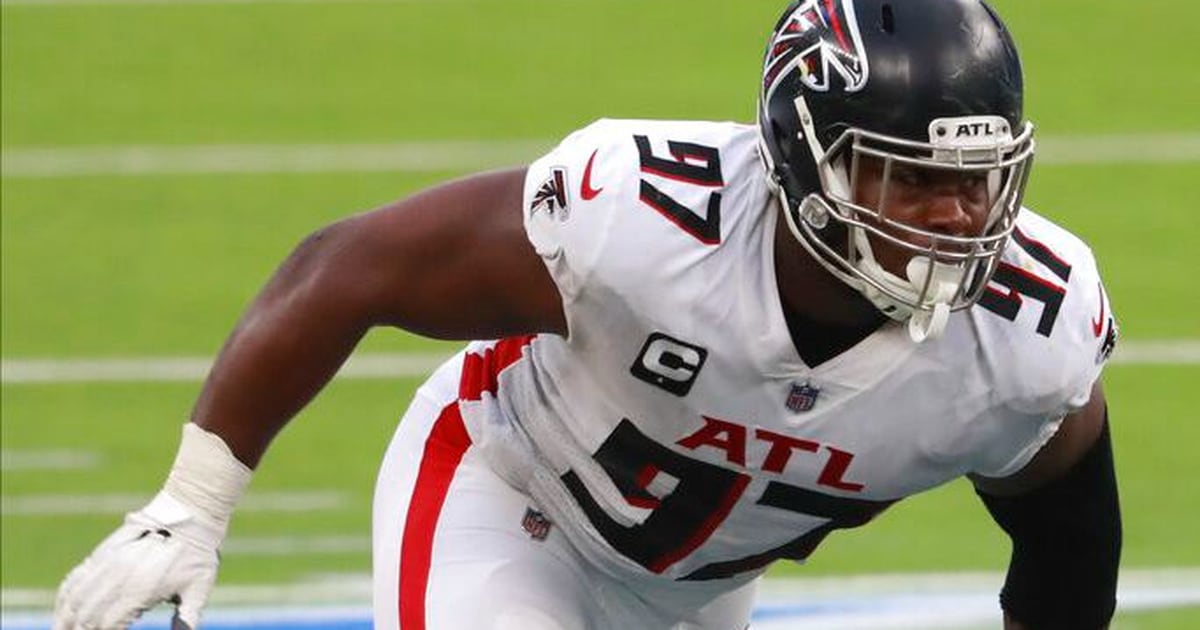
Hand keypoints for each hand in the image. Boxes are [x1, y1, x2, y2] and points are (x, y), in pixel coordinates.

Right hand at [54, 492, 223, 629]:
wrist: (190, 516)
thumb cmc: (198, 556)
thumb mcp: (198, 590)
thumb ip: (187, 617)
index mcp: (140, 591)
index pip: (107, 625)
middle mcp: (118, 578)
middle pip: (87, 615)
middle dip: (82, 629)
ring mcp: (107, 564)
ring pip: (75, 598)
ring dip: (67, 617)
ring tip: (63, 629)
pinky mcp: (103, 553)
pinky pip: (75, 578)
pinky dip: (65, 596)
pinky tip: (64, 607)